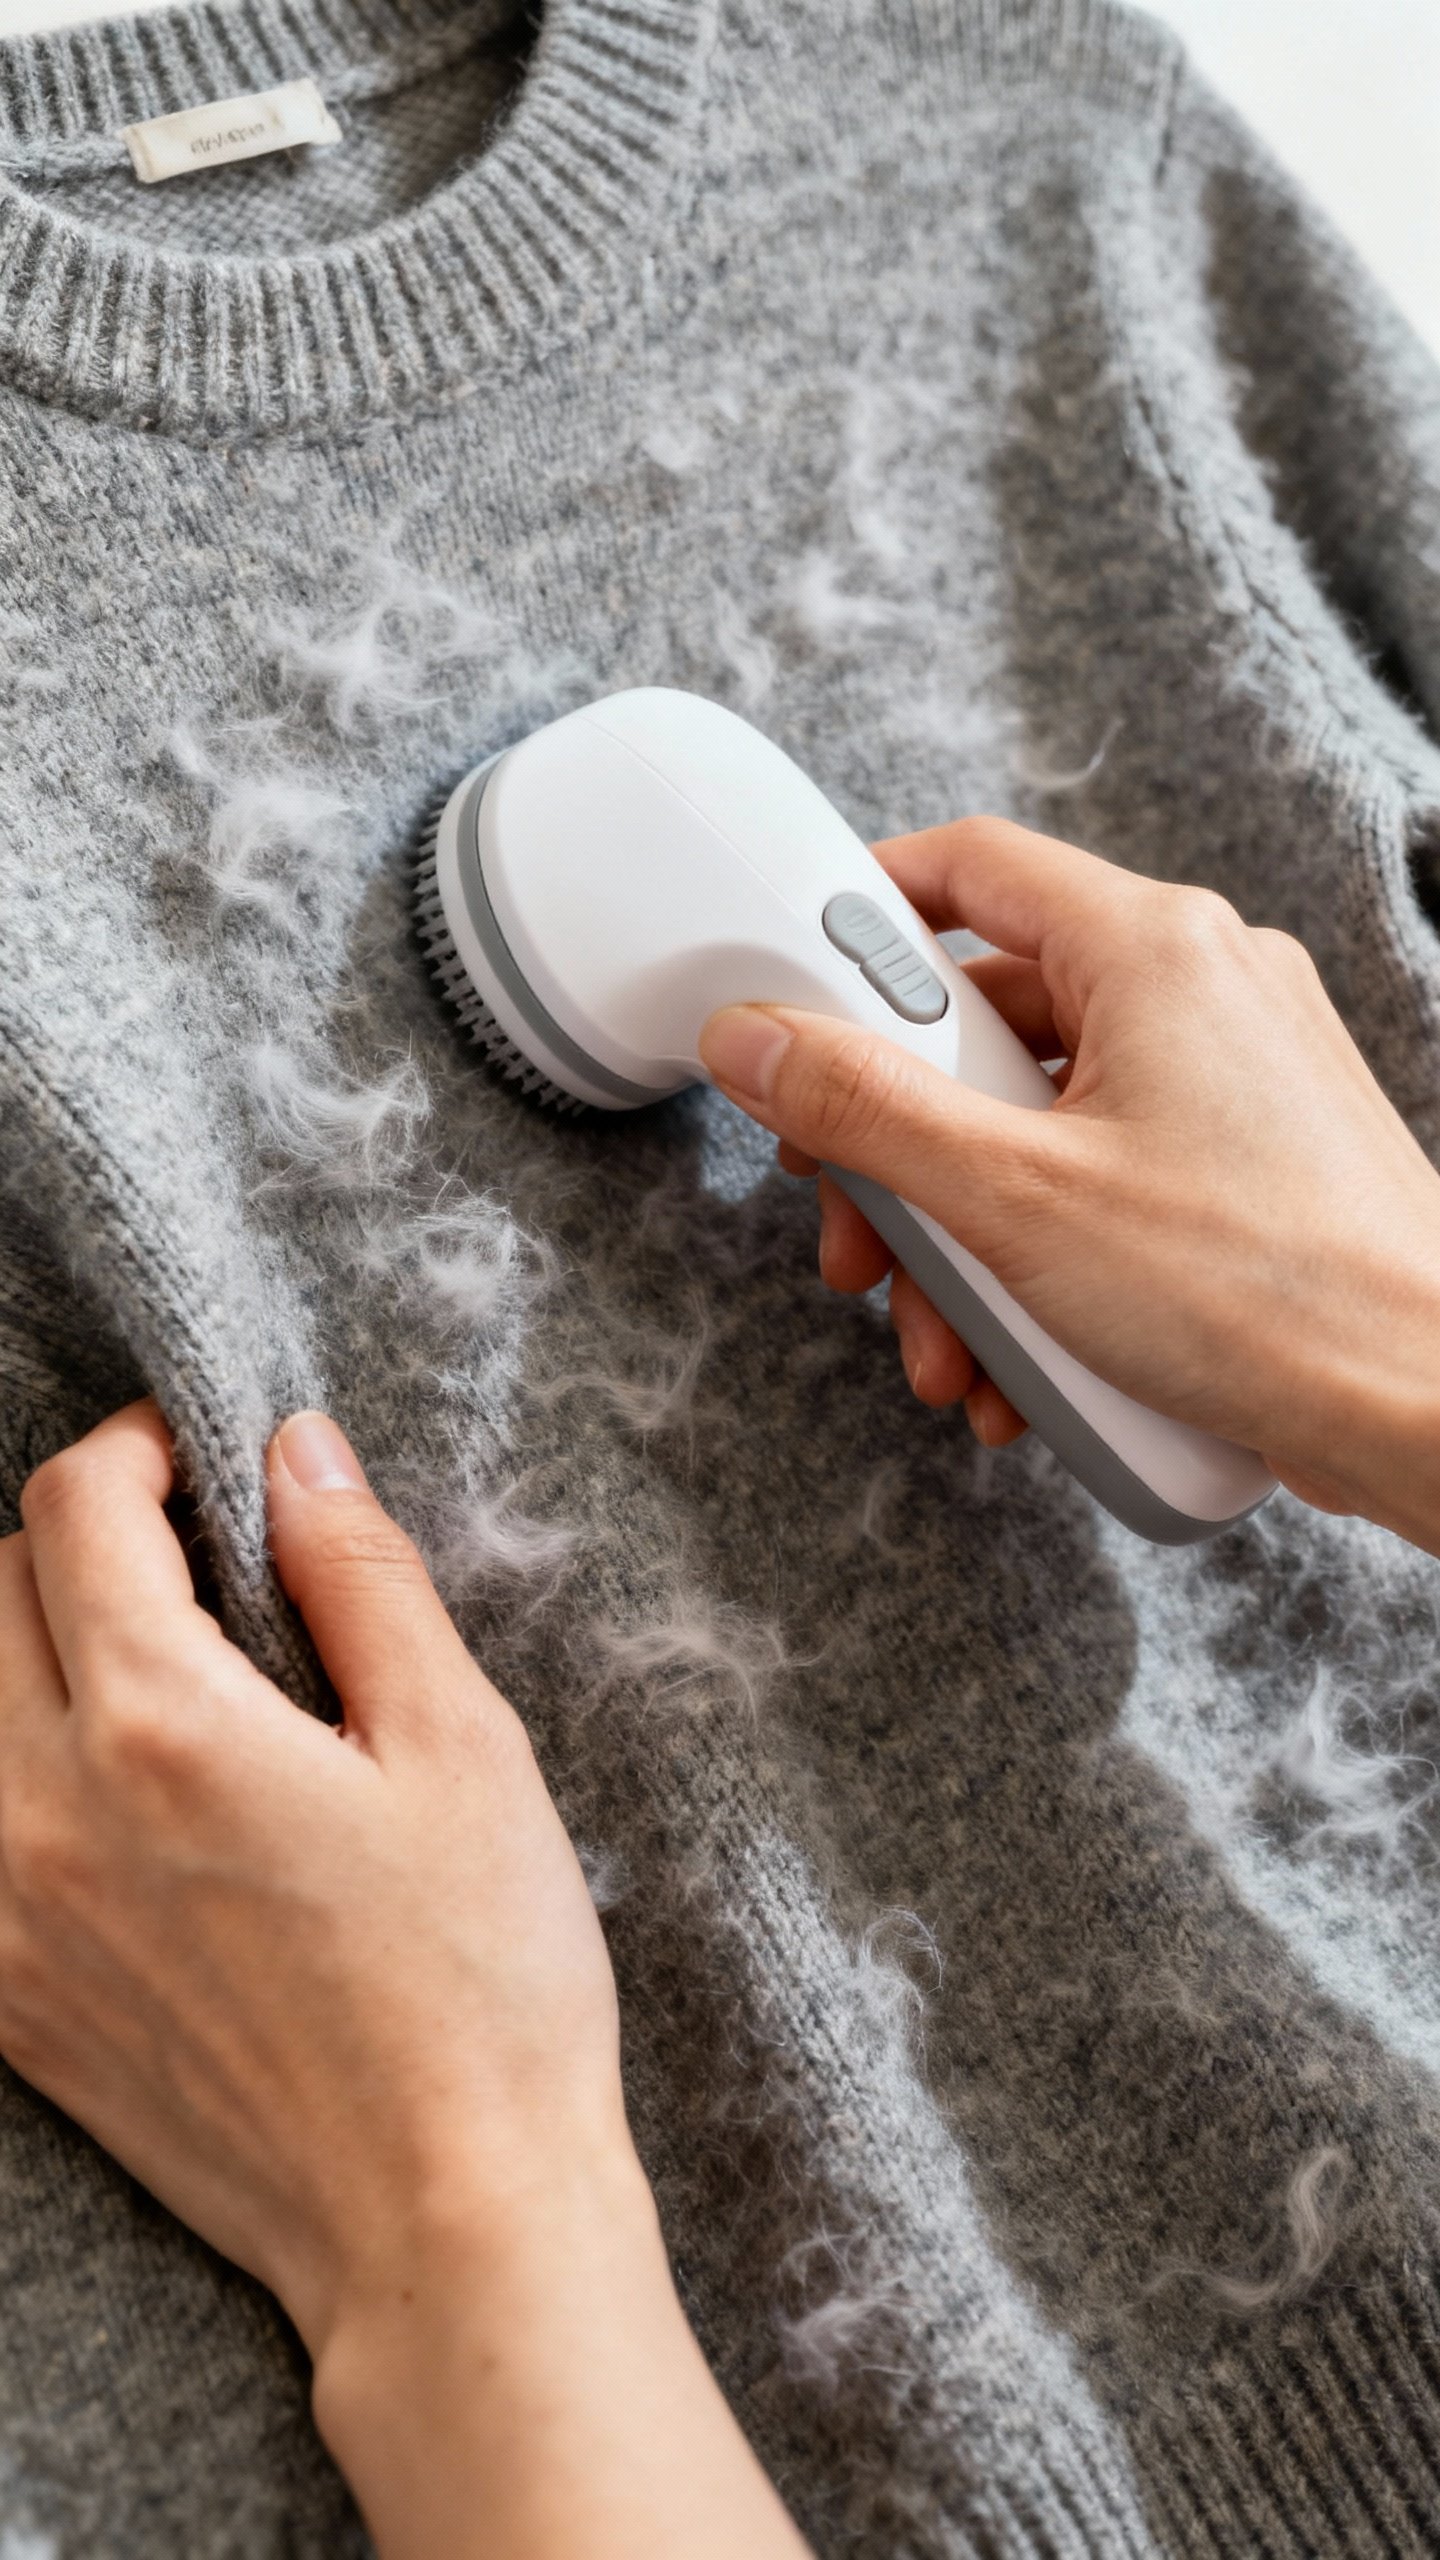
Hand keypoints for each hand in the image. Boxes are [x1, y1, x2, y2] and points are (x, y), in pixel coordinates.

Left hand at [0, 1403, 807, 2559]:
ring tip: (158, 1677)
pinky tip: (123, 1798)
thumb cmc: (482, 1987)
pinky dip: (17, 1771)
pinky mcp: (7, 2003)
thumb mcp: (463, 1748)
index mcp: (164, 1727)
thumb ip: (362, 1578)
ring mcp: (6, 1918)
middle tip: (197, 1565)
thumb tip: (296, 1450)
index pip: (76, 1507)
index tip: (207, 1460)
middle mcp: (44, 1812)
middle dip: (81, 1539)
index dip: (142, 1447)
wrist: (440, 2226)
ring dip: (33, 1652)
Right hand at [699, 817, 1439, 1551]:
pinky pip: (1107, 1178)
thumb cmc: (1263, 1294)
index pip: (968, 867)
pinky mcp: (1251, 1161)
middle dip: (902, 1149)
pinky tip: (1017, 1365)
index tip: (787, 988)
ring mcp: (1236, 1076)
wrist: (1426, 1409)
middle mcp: (1204, 987)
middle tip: (858, 1230)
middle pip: (990, 1022)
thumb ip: (866, 1106)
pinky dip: (1044, 1259)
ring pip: (1042, 1121)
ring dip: (966, 1237)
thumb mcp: (1013, 1198)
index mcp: (1151, 948)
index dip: (858, 915)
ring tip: (946, 1343)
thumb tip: (755, 1038)